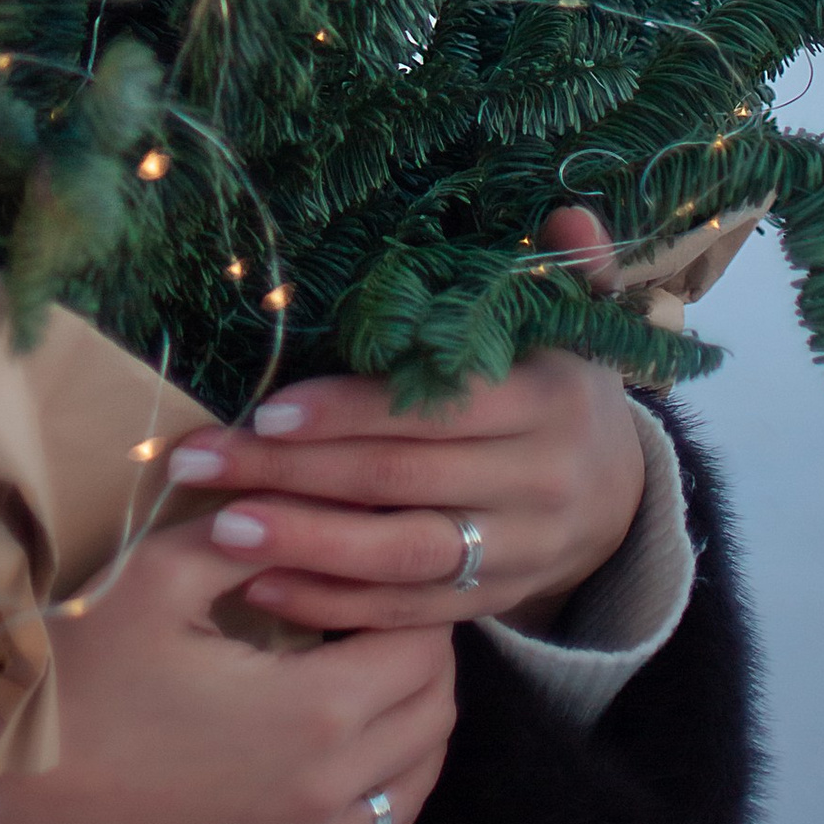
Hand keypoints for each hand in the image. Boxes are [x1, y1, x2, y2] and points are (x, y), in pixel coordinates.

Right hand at [0, 520, 456, 823]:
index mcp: (315, 710)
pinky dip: (388, 804)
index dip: (404, 594)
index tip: (368, 564)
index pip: (421, 644)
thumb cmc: (82, 672)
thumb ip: (250, 530)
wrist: (11, 789)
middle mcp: (334, 793)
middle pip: (434, 714)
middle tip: (368, 609)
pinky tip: (356, 766)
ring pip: (416, 786)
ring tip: (362, 674)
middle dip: (418, 652)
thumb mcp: (159, 574)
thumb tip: (305, 491)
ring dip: (411, 725)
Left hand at [159, 211, 645, 634]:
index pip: (441, 409)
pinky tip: (260, 588)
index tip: (268, 409)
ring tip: (220, 530)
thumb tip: (565, 210)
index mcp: (548, 405)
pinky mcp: (491, 602)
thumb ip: (572, 269)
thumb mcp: (579, 324)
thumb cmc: (564, 389)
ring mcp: (515, 553)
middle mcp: (536, 485)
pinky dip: (334, 606)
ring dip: (305, 546)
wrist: (622, 497)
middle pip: (402, 482)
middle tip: (202, 462)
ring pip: (401, 557)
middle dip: (294, 474)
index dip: (353, 411)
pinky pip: (408, 613)